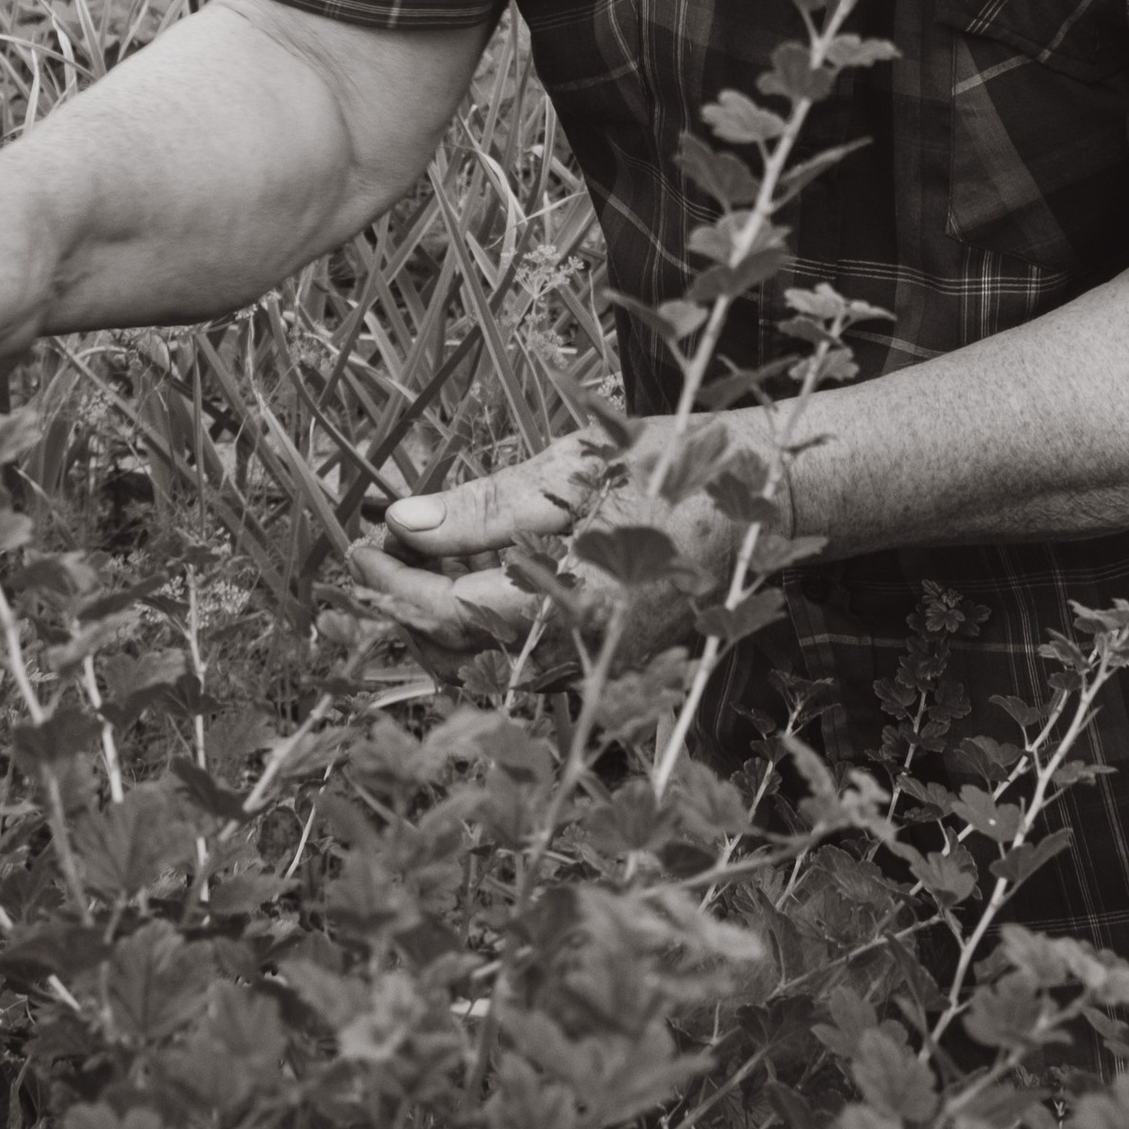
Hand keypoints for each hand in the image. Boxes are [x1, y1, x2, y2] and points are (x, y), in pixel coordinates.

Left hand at [347, 422, 769, 671]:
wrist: (772, 493)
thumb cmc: (679, 464)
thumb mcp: (576, 468)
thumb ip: (487, 505)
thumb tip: (403, 519)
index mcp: (577, 607)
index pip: (451, 612)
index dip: (393, 579)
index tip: (355, 538)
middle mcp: (585, 655)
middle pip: (459, 652)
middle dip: (405, 600)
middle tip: (373, 543)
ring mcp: (599, 665)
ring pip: (486, 661)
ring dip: (437, 613)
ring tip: (416, 551)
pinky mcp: (608, 658)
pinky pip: (523, 654)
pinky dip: (481, 619)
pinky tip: (470, 569)